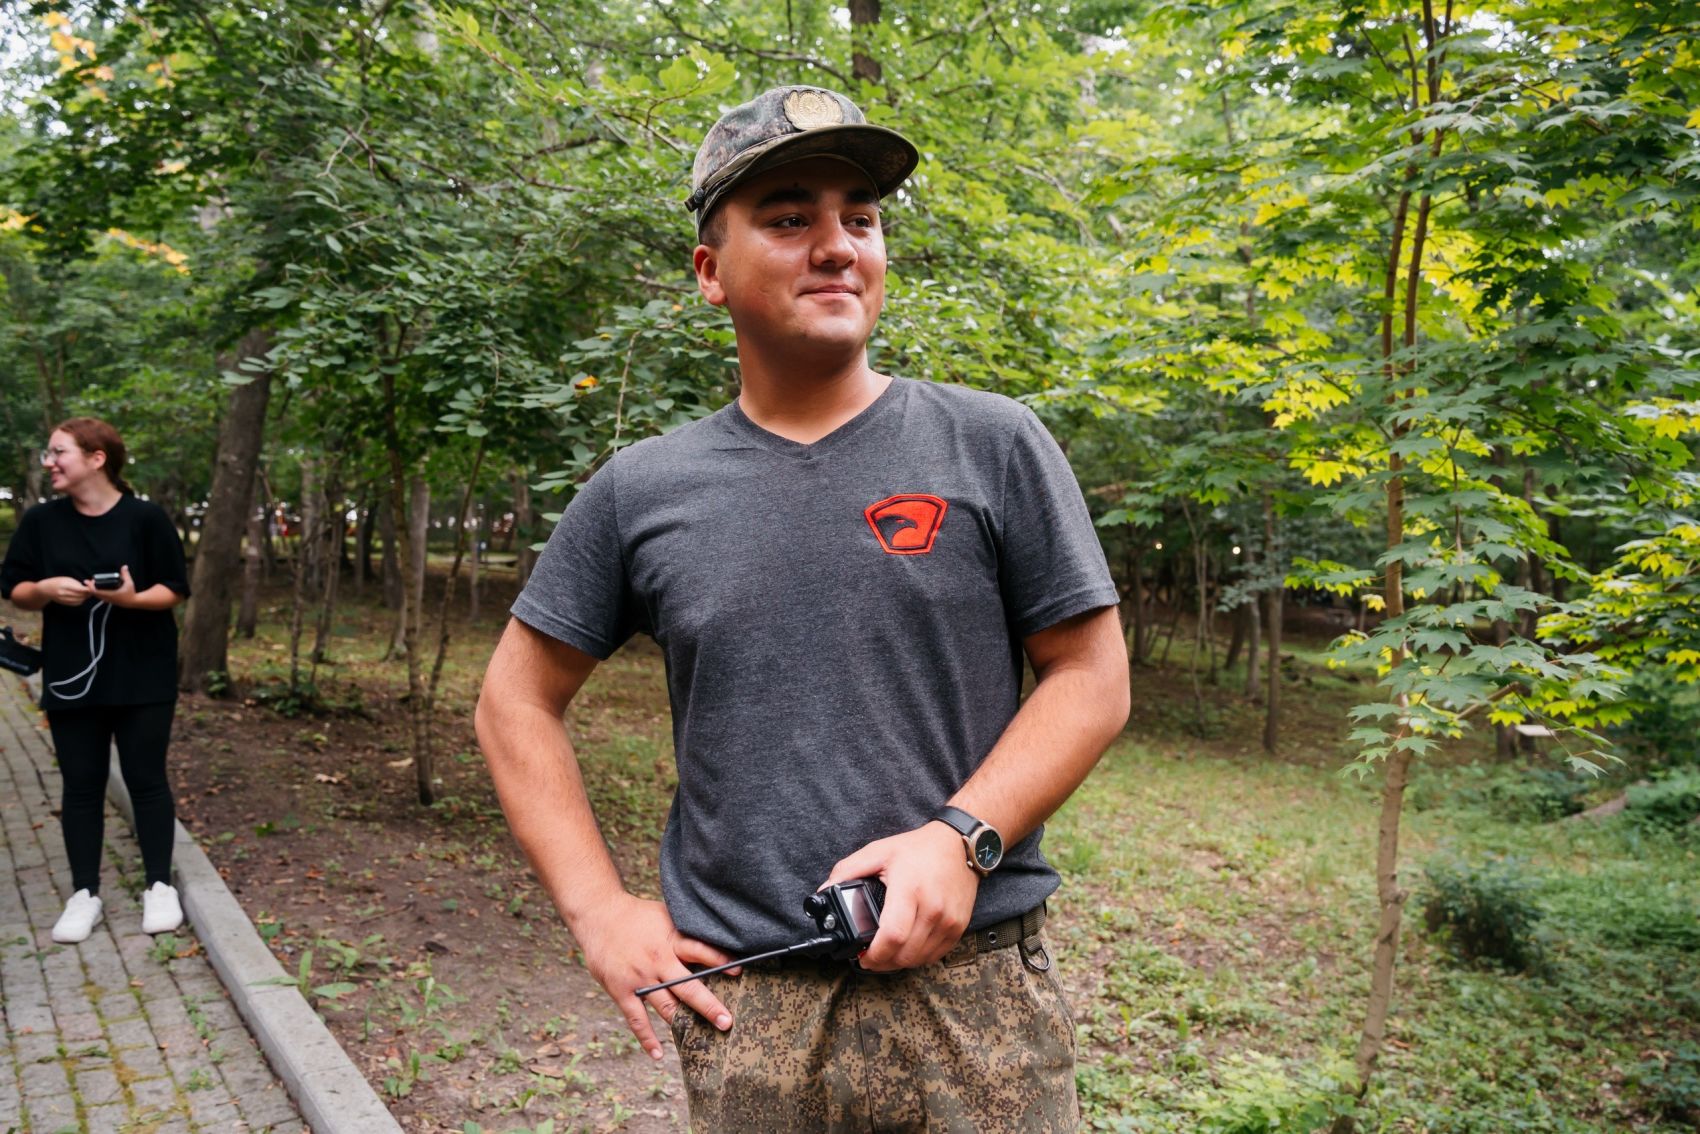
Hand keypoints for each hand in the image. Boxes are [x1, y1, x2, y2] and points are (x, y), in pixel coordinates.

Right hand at [39, 576, 94, 606]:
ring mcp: (64, 599)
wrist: (45, 589)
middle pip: (82, 595)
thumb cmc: (57, 582)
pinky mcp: (65, 603)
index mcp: (65, 586)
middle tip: (90, 587)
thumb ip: (77, 584)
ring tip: (85, 591)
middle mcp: (64, 593)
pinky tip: (81, 596)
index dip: (89, 588)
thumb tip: (88, 587)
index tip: (91, 584)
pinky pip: (77, 603)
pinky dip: (81, 600)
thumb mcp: (67, 579)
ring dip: (86, 596)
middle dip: (89, 591)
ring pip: (81, 600)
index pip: (81, 589)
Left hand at [88, 565, 136, 606]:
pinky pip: (99, 597)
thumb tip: (124, 567)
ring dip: (92, 589)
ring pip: (95, 595)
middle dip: (90, 587)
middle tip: (90, 580)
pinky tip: (96, 588)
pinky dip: (96, 592)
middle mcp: (107, 598)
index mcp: (110, 594)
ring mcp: (107, 600)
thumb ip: (126, 574)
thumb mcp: (129, 583)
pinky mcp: (108, 600)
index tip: (91, 580)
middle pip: (93, 593)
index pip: (95, 591)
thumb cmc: (131, 593)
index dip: (91, 586)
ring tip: (92, 583)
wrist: (133, 602)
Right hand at [575, 893, 738, 1060]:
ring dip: (684, 1023)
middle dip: (708, 1005)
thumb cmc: (637, 915)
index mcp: (670, 940)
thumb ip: (685, 933)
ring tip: (703, 1040)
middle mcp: (657, 960)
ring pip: (665, 1006)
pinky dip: (647, 1038)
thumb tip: (714, 941)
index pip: (700, 951)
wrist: (599, 915)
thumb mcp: (665, 916)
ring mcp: (639, 978)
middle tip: (727, 1022)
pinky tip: (658, 1054)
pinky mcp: (621, 990)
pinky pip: (636, 1018)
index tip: (738, 972)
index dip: (720, 961)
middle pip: (687, 986)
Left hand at [824, 820, 979, 971]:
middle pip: (905, 954)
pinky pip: (936, 955)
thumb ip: (848, 870)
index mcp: (909, 889)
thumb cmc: (919, 848)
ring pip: (920, 959)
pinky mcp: (959, 927)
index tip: (862, 957)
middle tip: (870, 957)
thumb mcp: (879, 851)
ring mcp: (949, 920)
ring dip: (900, 962)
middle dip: (883, 962)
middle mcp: (932, 908)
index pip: (893, 935)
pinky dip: (919, 957)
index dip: (875, 954)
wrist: (958, 844)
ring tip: (887, 952)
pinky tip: (907, 947)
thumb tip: (825, 890)